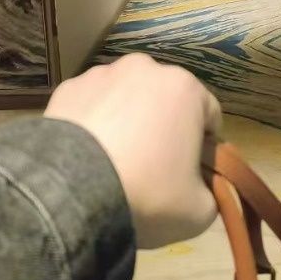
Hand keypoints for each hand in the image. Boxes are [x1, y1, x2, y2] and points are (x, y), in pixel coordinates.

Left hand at [44, 53, 221, 248]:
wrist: (70, 192)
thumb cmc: (146, 193)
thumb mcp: (199, 211)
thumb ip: (211, 191)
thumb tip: (199, 184)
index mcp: (185, 88)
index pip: (209, 115)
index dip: (204, 146)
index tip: (191, 172)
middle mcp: (145, 68)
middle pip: (165, 100)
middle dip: (163, 127)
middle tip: (152, 167)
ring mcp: (102, 74)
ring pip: (126, 98)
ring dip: (127, 120)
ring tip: (113, 161)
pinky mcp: (68, 87)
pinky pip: (91, 105)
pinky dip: (93, 123)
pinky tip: (87, 154)